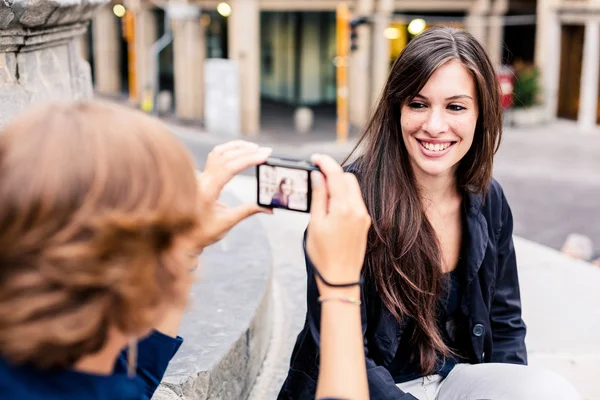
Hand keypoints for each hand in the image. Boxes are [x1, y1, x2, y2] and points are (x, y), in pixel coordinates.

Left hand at [195, 141, 272, 248]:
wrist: (183, 236)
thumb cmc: (204, 232)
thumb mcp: (228, 222)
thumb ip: (248, 211)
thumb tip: (269, 207)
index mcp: (207, 191)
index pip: (229, 168)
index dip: (248, 159)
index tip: (264, 156)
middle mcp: (202, 180)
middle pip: (226, 157)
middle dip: (248, 151)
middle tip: (267, 151)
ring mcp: (200, 177)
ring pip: (219, 152)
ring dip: (238, 147)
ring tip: (255, 148)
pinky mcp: (202, 176)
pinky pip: (215, 156)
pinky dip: (229, 150)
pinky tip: (240, 150)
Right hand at [306, 154, 370, 288]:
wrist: (340, 279)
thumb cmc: (323, 255)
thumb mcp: (315, 224)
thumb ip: (318, 197)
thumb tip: (317, 176)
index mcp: (343, 208)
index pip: (336, 174)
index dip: (325, 162)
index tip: (315, 158)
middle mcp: (357, 210)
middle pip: (347, 178)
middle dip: (333, 173)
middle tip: (316, 177)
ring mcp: (363, 216)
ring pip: (353, 189)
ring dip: (339, 185)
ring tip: (322, 193)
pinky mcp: (364, 223)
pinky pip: (356, 201)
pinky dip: (344, 197)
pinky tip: (332, 206)